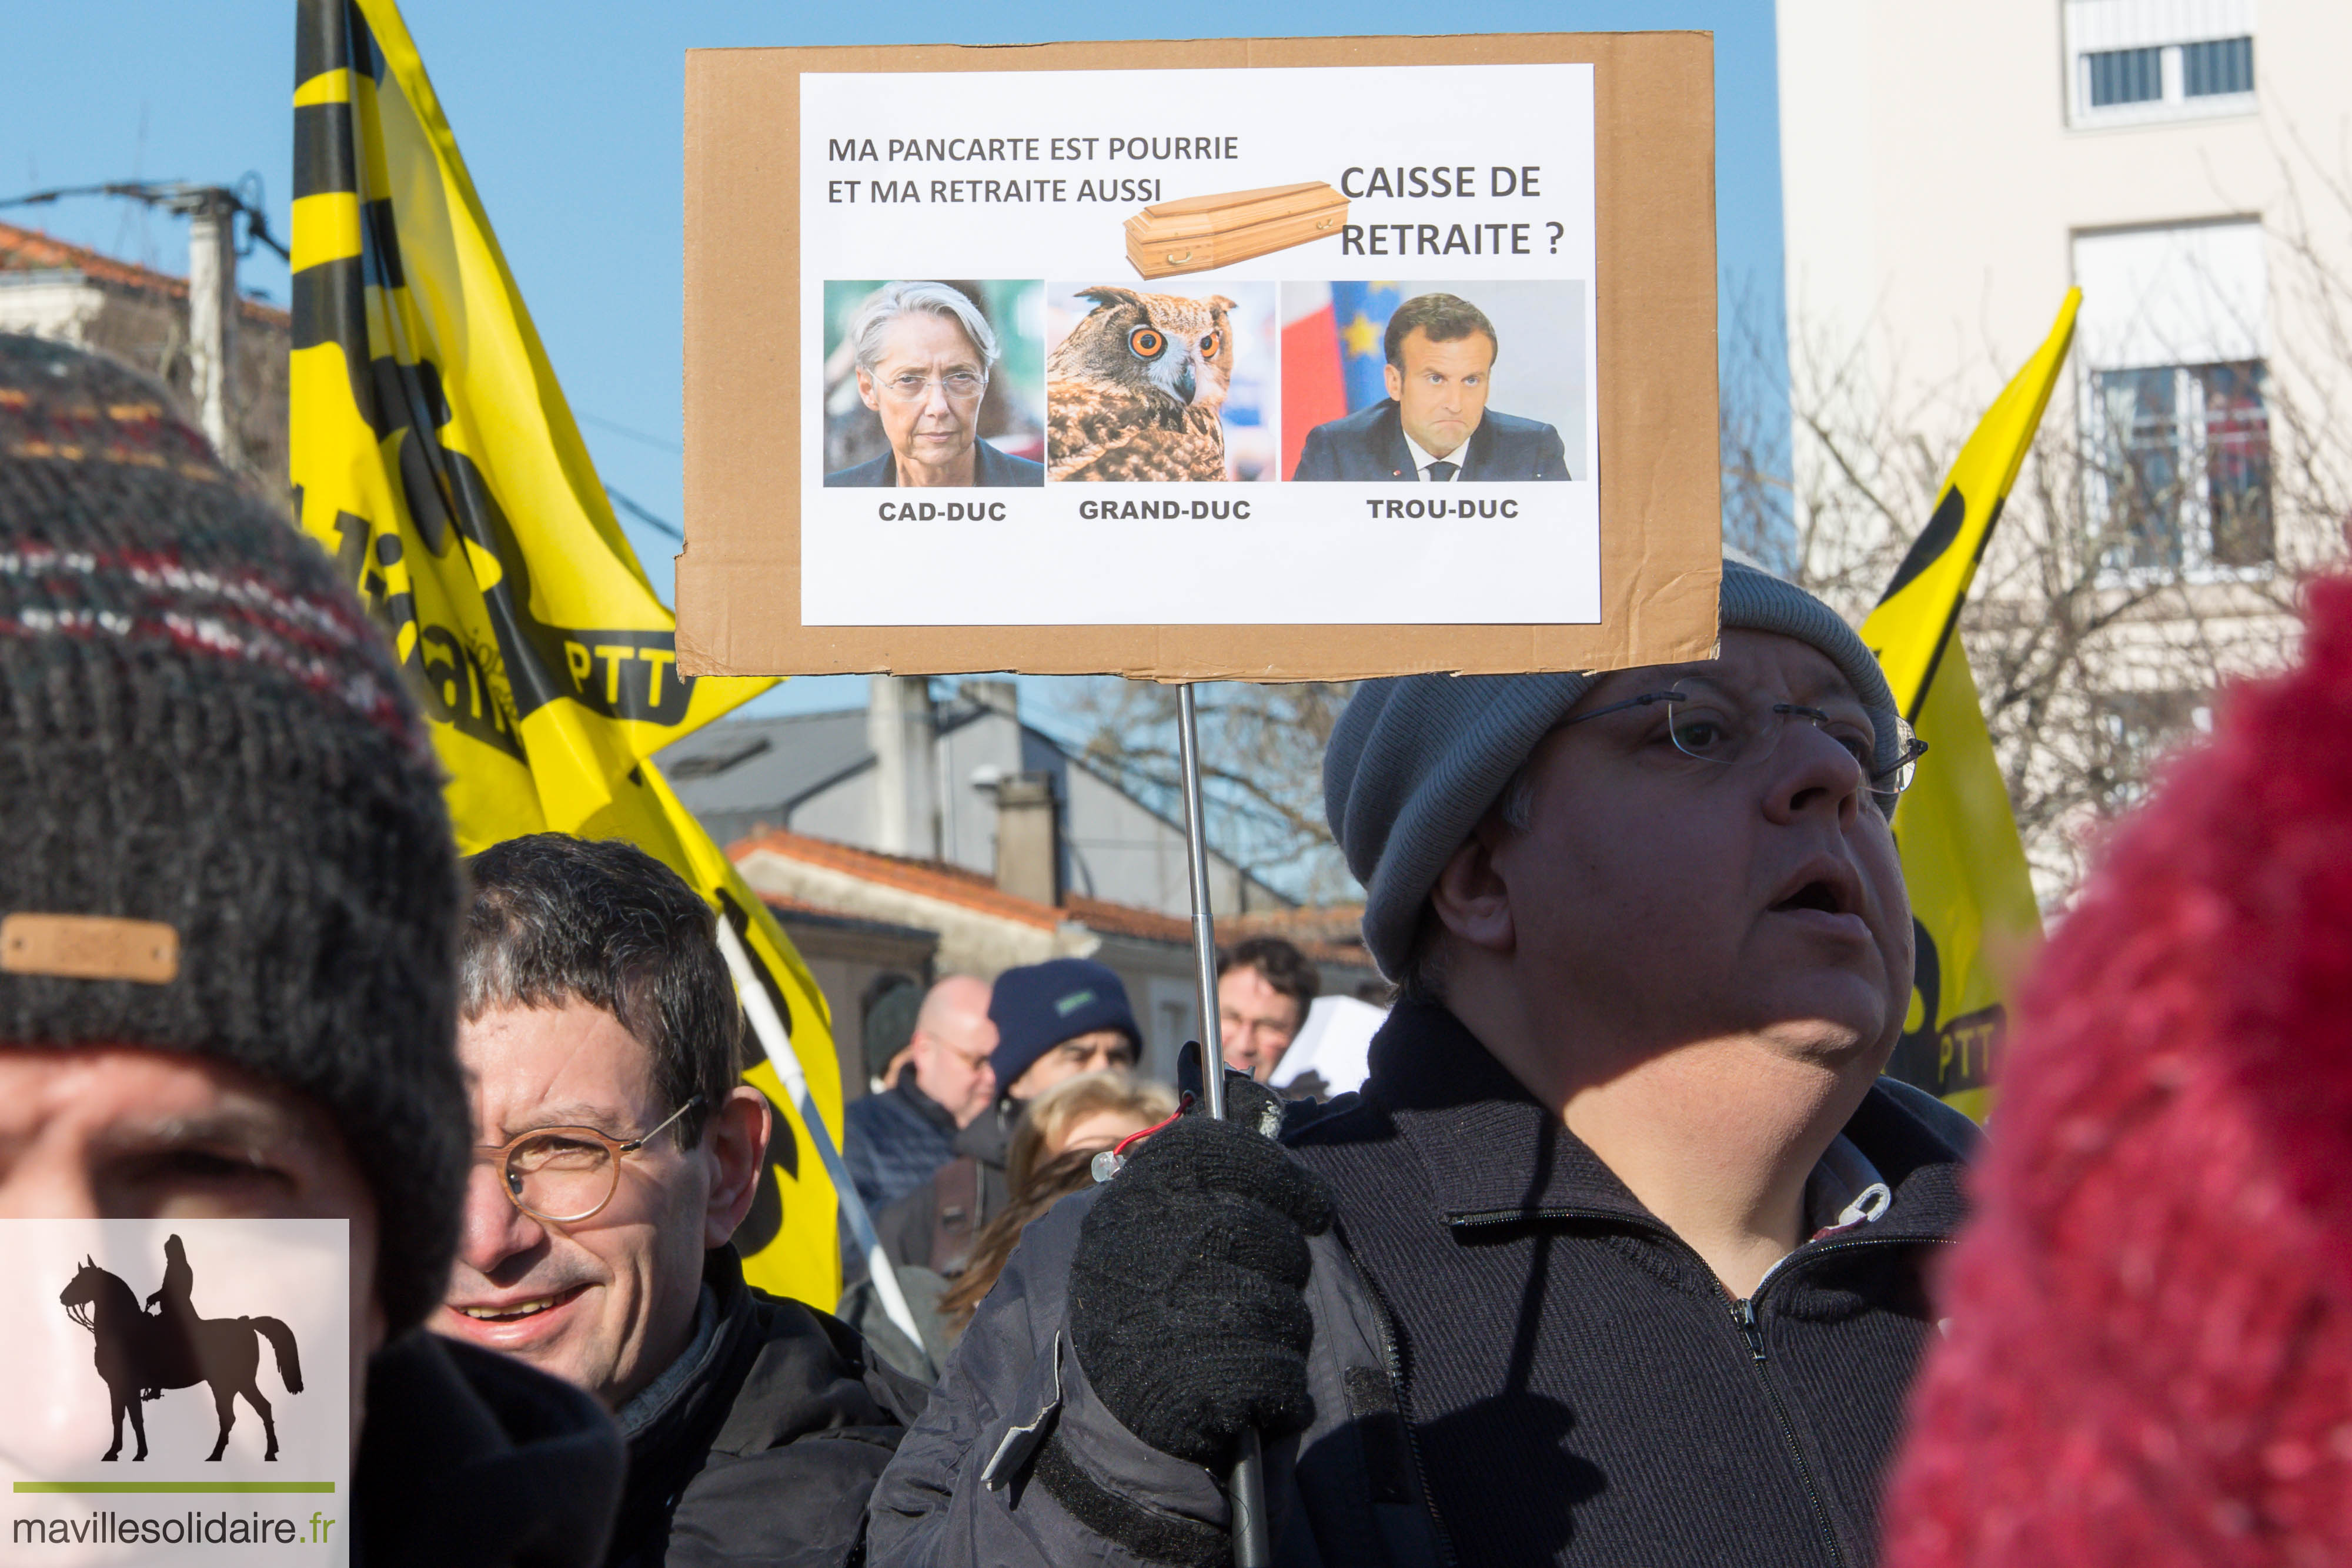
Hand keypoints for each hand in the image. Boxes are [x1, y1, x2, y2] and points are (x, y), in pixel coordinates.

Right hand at [1067, 1110, 1333, 1466]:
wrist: (1097, 1406)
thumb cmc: (1142, 1296)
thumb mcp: (1152, 1217)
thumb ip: (1204, 1165)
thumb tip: (1250, 1095)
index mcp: (1138, 1197)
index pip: (1229, 1152)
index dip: (1286, 1178)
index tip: (1312, 1206)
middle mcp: (1153, 1247)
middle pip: (1272, 1236)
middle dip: (1283, 1264)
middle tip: (1260, 1282)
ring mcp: (1174, 1316)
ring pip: (1284, 1306)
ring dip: (1280, 1327)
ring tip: (1244, 1336)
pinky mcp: (1198, 1385)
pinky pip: (1282, 1371)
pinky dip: (1281, 1385)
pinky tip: (1253, 1383)